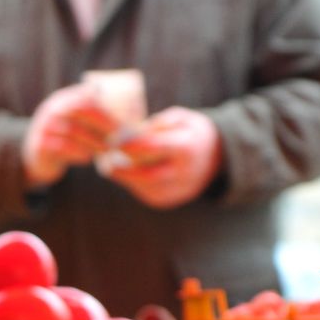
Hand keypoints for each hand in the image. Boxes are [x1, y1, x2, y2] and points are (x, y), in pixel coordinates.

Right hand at [21, 85, 120, 188]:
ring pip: (73, 131)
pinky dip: (79, 154)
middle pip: (80, 109)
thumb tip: (126, 120)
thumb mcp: (75, 122)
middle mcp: (52, 109)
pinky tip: (87, 158)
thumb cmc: (67, 139)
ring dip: (93, 141)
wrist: (37, 157)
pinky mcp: (40, 145)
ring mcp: (44, 126)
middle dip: (101, 123)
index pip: (86, 96)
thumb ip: (92, 116)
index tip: (120, 122)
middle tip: (116, 137)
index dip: (104, 108)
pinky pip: (63, 148)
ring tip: (105, 150)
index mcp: (64, 99)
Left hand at [99, 107, 223, 208]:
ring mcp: (175, 191)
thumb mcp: (179, 118)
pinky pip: (142, 192)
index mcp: (186, 148)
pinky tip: (125, 171)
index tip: (111, 138)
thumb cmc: (191, 133)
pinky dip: (131, 182)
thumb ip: (156, 124)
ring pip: (140, 186)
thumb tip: (131, 133)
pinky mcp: (166, 201)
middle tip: (104, 156)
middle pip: (143, 174)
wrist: (215, 159)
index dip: (128, 144)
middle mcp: (182, 174)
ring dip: (122, 175)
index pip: (150, 148)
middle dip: (120, 166)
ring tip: (109, 162)